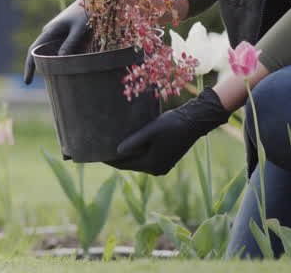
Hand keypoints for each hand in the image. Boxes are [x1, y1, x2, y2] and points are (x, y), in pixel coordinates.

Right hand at [22, 0, 89, 84]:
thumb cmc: (86, 12)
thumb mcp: (79, 29)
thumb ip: (70, 43)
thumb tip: (59, 59)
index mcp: (49, 31)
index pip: (33, 51)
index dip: (29, 67)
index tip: (27, 82)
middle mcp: (50, 34)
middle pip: (44, 55)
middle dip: (48, 67)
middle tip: (61, 77)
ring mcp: (57, 35)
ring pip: (55, 54)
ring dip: (62, 61)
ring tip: (75, 62)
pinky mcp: (66, 36)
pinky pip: (64, 50)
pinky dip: (70, 56)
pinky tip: (81, 53)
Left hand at [109, 88, 230, 174]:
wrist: (195, 121)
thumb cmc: (172, 124)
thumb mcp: (150, 131)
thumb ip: (133, 142)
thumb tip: (116, 152)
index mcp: (151, 165)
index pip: (123, 165)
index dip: (109, 159)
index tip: (96, 152)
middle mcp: (156, 169)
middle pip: (130, 165)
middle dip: (117, 158)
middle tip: (101, 148)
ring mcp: (163, 166)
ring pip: (139, 162)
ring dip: (127, 155)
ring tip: (113, 145)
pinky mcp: (167, 159)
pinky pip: (147, 159)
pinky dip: (138, 153)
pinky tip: (131, 145)